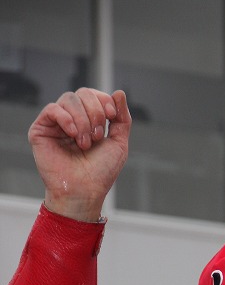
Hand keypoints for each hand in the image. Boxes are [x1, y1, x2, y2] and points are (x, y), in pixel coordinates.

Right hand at [28, 88, 131, 222]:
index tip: (112, 116)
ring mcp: (56, 124)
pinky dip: (66, 118)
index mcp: (89, 121)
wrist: (84, 192)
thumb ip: (122, 119)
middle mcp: (72, 120)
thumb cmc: (101, 173)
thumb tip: (119, 93)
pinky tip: (73, 134)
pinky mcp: (41, 130)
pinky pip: (52, 109)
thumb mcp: (119, 144)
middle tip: (97, 136)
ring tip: (85, 143)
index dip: (104, 100)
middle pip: (83, 93)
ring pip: (69, 99)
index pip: (94, 95)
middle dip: (95, 112)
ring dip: (83, 120)